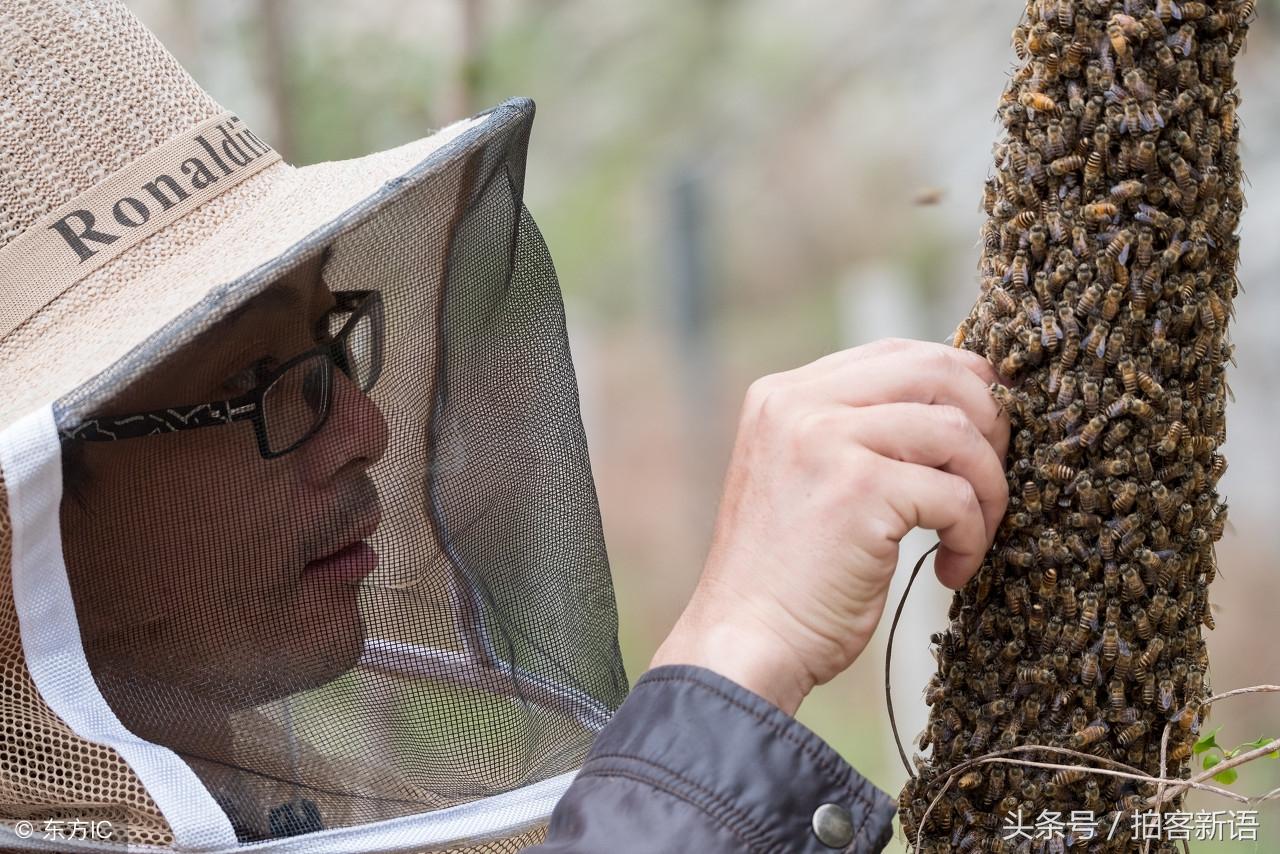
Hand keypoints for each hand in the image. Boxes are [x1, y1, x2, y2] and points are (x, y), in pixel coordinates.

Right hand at [649, 338, 1010, 714]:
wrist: (744, 643)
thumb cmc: (785, 577)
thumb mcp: (807, 478)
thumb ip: (855, 432)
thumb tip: (959, 408)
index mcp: (782, 394)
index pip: (898, 353)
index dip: (960, 385)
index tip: (985, 437)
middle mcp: (798, 403)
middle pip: (936, 371)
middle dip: (988, 425)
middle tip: (992, 483)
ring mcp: (826, 440)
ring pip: (956, 431)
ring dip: (987, 489)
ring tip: (973, 536)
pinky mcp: (859, 488)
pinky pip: (955, 494)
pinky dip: (972, 536)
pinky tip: (950, 570)